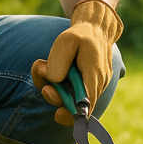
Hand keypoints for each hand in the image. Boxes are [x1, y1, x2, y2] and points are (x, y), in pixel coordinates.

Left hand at [31, 0, 122, 125]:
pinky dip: (60, 85)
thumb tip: (54, 81)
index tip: (57, 114)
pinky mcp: (89, 85)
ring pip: (73, 98)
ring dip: (55, 88)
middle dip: (56, 97)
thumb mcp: (66, 41)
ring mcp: (95, 85)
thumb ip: (59, 61)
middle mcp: (98, 83)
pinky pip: (74, 92)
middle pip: (76, 104)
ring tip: (44, 67)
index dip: (73, 115)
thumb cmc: (80, 35)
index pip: (87, 104)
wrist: (96, 28)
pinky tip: (52, 71)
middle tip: (45, 85)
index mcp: (94, 74)